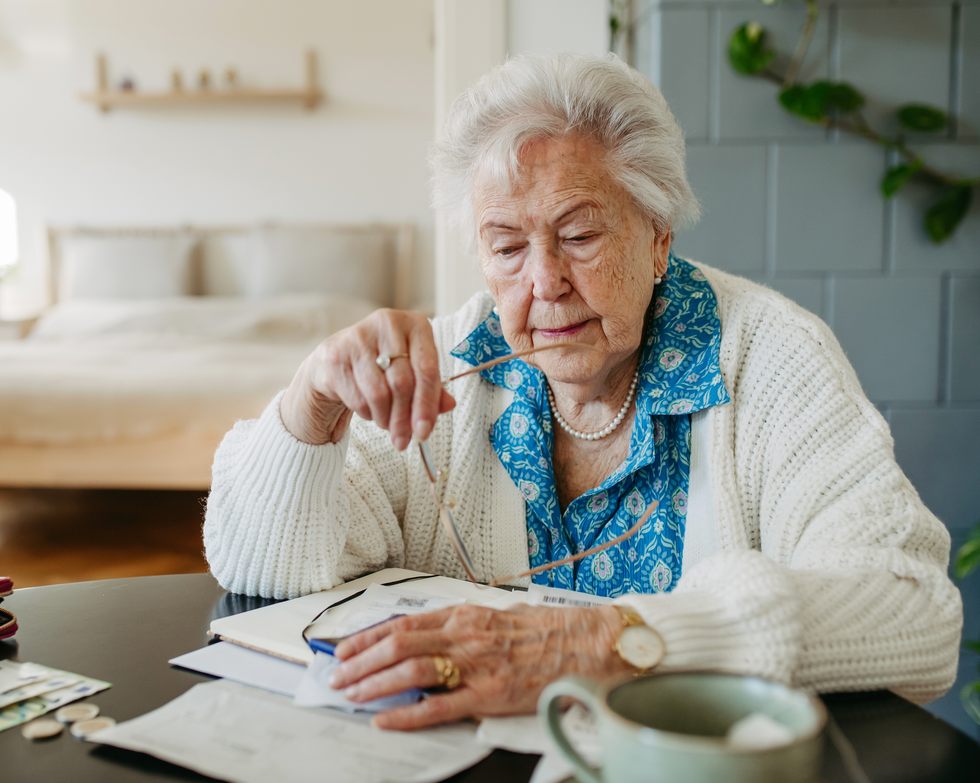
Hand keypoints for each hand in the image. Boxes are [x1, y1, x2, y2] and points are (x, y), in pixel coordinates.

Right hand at [280, 309, 455, 446]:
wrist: (339, 359)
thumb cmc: (384, 365)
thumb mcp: (413, 372)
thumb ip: (433, 389)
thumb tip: (448, 405)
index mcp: (415, 324)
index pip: (427, 368)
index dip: (427, 404)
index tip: (424, 431)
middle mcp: (387, 323)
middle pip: (403, 382)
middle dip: (404, 418)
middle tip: (403, 440)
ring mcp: (358, 336)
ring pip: (379, 393)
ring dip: (385, 418)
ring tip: (386, 422)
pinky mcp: (336, 354)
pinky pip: (357, 398)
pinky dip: (366, 413)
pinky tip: (368, 409)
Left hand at [328, 603, 631, 729]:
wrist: (590, 645)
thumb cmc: (550, 631)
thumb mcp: (501, 615)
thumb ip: (466, 625)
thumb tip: (434, 635)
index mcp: (467, 614)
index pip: (404, 622)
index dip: (368, 637)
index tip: (345, 648)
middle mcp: (466, 635)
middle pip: (399, 644)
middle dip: (361, 662)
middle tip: (338, 676)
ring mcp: (477, 665)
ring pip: (412, 671)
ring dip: (375, 684)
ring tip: (352, 695)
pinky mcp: (491, 695)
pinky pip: (440, 707)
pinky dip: (408, 714)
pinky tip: (386, 720)